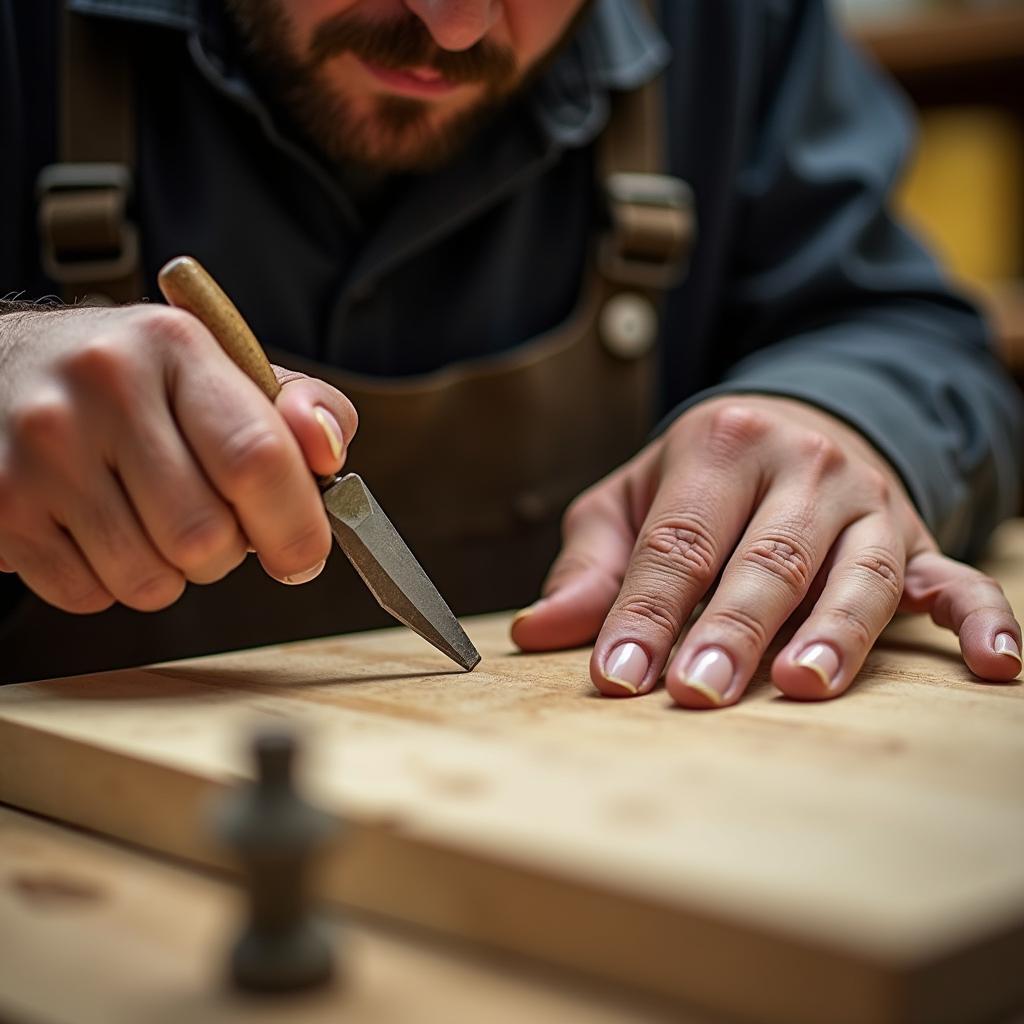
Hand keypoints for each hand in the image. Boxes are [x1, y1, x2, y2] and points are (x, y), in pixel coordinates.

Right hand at [0, 304, 356, 611]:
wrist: (3, 370)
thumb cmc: (134, 383)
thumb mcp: (220, 369)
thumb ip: (298, 409)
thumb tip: (328, 451)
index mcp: (174, 346)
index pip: (256, 458)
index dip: (295, 526)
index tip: (303, 553)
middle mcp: (101, 387)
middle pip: (206, 537)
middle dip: (228, 553)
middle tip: (213, 523)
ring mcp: (41, 449)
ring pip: (150, 580)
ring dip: (170, 573)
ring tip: (148, 520)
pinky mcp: (1, 506)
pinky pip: (89, 595)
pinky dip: (110, 583)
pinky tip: (98, 529)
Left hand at [512, 395, 1020, 705]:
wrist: (795, 425)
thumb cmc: (701, 477)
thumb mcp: (633, 496)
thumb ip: (592, 561)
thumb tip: (540, 629)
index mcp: (721, 445)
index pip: (678, 542)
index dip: (645, 612)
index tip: (615, 677)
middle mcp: (802, 466)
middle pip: (765, 558)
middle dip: (729, 628)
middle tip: (696, 691)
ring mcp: (867, 503)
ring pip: (855, 571)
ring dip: (831, 630)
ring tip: (800, 684)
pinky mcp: (917, 539)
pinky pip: (956, 580)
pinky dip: (980, 620)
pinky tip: (998, 666)